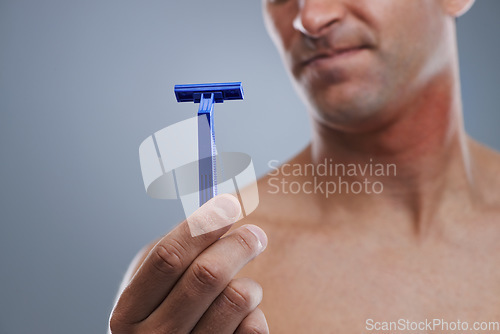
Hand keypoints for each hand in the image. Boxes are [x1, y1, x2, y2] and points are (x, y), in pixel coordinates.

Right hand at [109, 194, 268, 333]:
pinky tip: (243, 316)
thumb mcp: (153, 287)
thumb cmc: (164, 316)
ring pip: (237, 297)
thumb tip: (221, 208)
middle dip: (238, 244)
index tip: (228, 204)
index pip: (168, 257)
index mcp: (128, 311)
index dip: (202, 226)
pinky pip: (254, 327)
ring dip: (249, 284)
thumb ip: (177, 253)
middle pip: (207, 273)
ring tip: (245, 287)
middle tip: (254, 234)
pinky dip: (255, 313)